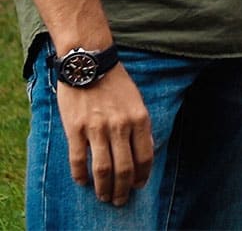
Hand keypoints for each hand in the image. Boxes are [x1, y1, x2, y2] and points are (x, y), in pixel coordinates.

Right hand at [56, 67, 152, 205]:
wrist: (89, 63)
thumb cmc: (115, 83)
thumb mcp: (136, 102)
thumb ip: (139, 126)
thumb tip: (143, 151)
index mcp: (139, 119)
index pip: (144, 157)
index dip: (142, 176)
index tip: (138, 186)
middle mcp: (120, 126)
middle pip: (124, 168)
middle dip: (123, 189)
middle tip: (120, 200)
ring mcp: (96, 128)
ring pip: (103, 169)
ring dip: (104, 188)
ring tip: (104, 196)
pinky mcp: (75, 129)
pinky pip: (79, 159)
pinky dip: (80, 175)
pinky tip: (83, 182)